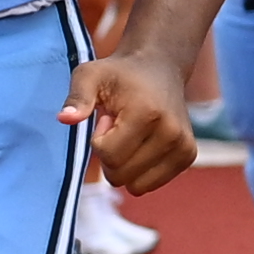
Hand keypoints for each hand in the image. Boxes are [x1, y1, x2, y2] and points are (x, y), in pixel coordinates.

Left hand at [66, 45, 195, 196]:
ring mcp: (184, 146)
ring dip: (125, 165)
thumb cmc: (119, 74)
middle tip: (119, 126)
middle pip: (120, 175)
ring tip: (132, 134)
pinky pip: (150, 185)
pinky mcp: (189, 156)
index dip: (98, 139)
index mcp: (148, 113)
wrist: (159, 67)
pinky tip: (144, 143)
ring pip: (136, 186)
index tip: (108, 117)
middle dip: (111, 155)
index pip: (109, 155)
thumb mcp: (90, 76)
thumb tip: (64, 118)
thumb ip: (77, 97)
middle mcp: (172, 132)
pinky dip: (140, 171)